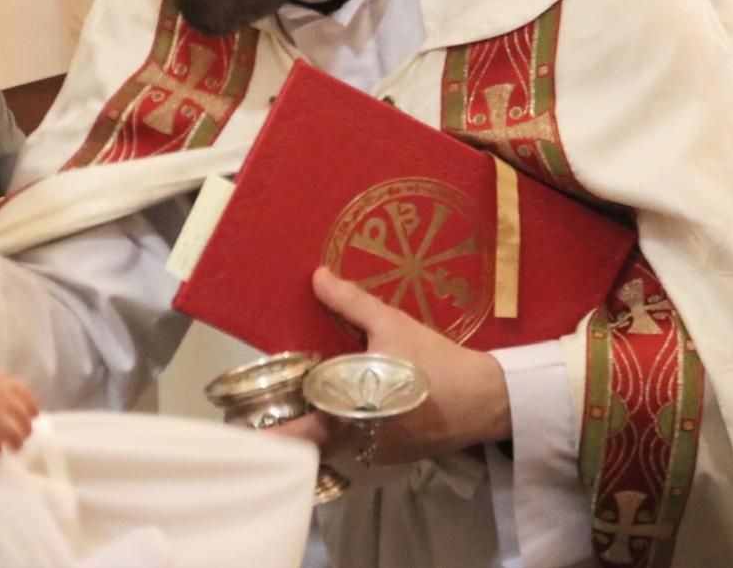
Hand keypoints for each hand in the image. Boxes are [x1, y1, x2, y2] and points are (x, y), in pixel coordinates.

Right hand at [0, 357, 38, 459]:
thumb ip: (0, 384)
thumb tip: (6, 395)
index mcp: (7, 384)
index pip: (29, 401)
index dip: (31, 412)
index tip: (31, 418)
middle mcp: (4, 401)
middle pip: (25, 422)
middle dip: (24, 432)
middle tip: (19, 438)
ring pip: (15, 436)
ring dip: (15, 444)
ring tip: (12, 449)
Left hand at [274, 269, 510, 465]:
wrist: (487, 399)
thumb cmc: (434, 362)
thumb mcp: (391, 324)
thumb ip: (349, 303)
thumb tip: (316, 276)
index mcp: (348, 412)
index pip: (298, 432)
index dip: (271, 435)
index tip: (246, 432)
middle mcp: (357, 440)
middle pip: (310, 443)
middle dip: (288, 431)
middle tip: (262, 418)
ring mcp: (376, 453)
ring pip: (333, 445)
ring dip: (318, 429)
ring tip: (297, 407)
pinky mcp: (394, 456)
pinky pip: (357, 445)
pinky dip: (345, 431)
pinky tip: (344, 407)